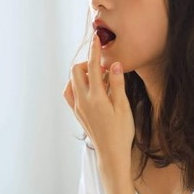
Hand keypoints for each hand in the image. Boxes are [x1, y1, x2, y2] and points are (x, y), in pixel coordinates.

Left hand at [63, 33, 134, 181]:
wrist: (111, 154)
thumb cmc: (121, 132)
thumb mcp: (124, 108)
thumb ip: (117, 85)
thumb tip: (114, 64)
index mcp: (96, 97)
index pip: (92, 67)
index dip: (95, 51)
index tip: (97, 39)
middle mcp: (83, 100)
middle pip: (76, 71)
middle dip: (88, 63)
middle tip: (103, 68)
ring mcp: (77, 107)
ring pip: (72, 81)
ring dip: (82, 74)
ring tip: (99, 80)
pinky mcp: (77, 113)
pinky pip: (70, 93)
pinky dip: (77, 85)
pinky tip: (89, 89)